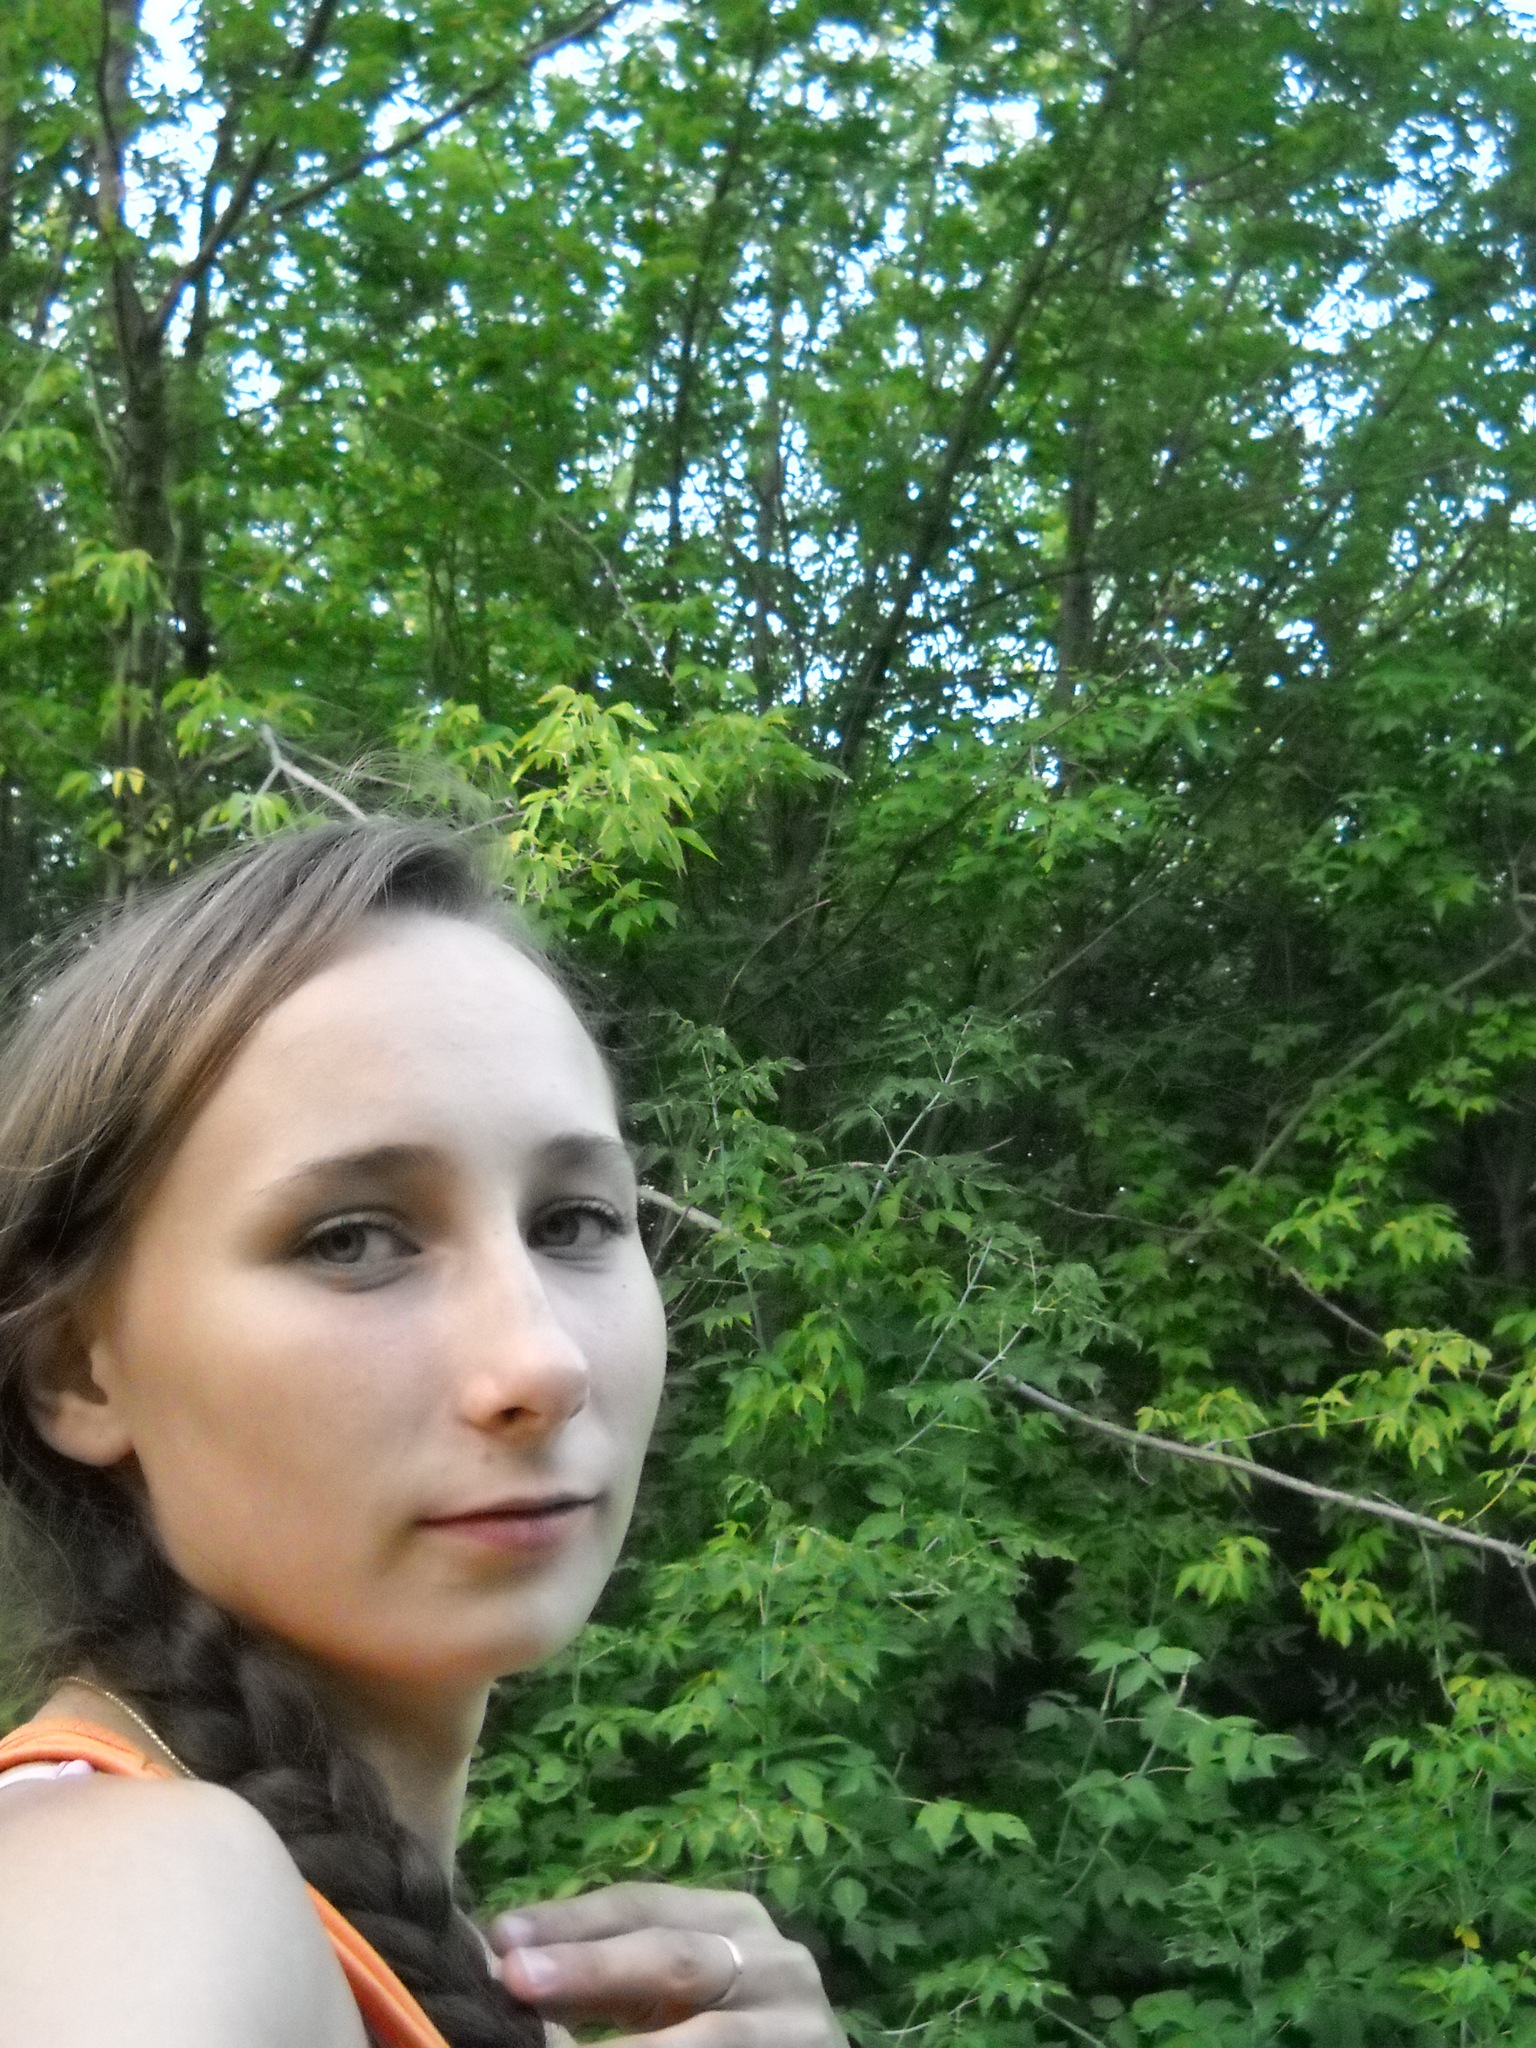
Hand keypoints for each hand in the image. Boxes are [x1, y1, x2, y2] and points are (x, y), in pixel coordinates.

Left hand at [487, 1881, 845, 2047]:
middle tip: (517, 1978)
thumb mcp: (663, 1998)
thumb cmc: (721, 2030)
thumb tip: (506, 1969)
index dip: (571, 1919)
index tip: (501, 1936)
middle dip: (590, 1965)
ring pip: (706, 2036)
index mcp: (730, 1919)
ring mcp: (798, 2020)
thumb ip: (600, 1986)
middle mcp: (773, 1958)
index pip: (642, 1906)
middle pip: (672, 1954)